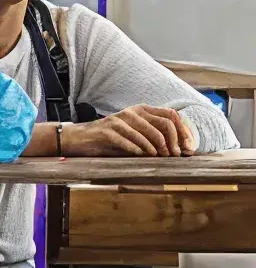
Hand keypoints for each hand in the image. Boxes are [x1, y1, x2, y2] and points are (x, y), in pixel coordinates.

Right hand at [72, 106, 203, 158]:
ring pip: (148, 133)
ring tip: (158, 157)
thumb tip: (179, 150)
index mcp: (142, 110)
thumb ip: (152, 137)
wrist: (79, 138)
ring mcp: (119, 120)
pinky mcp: (107, 130)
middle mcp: (132, 112)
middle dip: (173, 141)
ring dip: (157, 148)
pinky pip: (128, 140)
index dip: (184, 131)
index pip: (171, 115)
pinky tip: (140, 155)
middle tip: (174, 155)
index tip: (188, 148)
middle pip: (164, 123)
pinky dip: (137, 150)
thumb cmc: (110, 140)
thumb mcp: (133, 135)